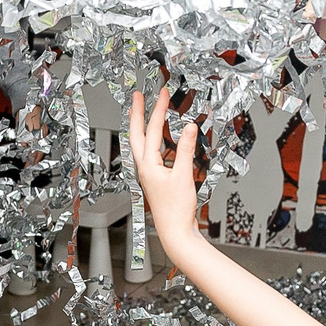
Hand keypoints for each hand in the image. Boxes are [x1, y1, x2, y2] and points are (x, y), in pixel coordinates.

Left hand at [127, 89, 200, 239]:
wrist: (175, 232)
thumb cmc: (176, 210)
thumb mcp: (183, 176)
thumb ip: (185, 150)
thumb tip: (188, 127)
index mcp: (147, 165)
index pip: (152, 130)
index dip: (157, 109)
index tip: (162, 93)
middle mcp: (144, 168)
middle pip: (137, 134)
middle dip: (137, 113)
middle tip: (138, 96)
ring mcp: (149, 174)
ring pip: (143, 144)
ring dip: (145, 126)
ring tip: (146, 112)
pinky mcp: (156, 179)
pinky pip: (153, 154)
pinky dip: (156, 141)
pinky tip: (163, 139)